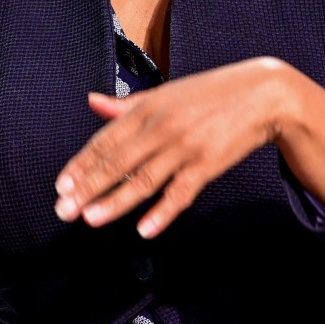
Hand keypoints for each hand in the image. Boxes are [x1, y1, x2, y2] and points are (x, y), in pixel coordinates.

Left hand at [53, 56, 324, 237]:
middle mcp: (161, 128)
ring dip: (115, 201)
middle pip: (117, 162)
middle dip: (88, 187)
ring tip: (90, 220)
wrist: (263, 95)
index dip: (81, 164)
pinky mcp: (207, 165)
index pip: (105, 140)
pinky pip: (181, 193)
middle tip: (63, 210)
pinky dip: (163, 212)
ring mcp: (184, 147)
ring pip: (144, 179)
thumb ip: (126, 105)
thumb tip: (92, 102)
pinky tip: (145, 230)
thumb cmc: (209, 94)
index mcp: (147, 109)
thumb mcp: (165, 93)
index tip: (60, 185)